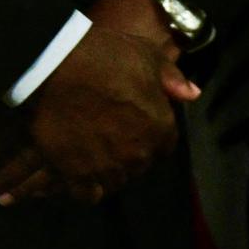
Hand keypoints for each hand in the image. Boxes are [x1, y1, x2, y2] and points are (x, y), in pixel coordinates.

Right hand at [0, 0, 198, 204]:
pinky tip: (61, 191)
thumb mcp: (148, 56)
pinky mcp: (67, 172)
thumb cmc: (107, 56)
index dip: (154, 138)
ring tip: (86, 177)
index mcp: (158, 129)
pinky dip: (68, 191)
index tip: (142, 131)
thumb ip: (171, 79)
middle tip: (113, 152)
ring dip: (98, 182)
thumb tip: (191, 94)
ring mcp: (100, 168)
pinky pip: (74, 191)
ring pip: (105, 186)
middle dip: (126, 161)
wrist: (58, 66)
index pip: (164, 146)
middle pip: (134, 169)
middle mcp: (133, 156)